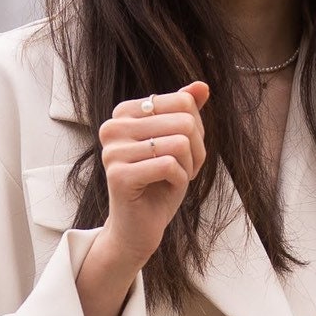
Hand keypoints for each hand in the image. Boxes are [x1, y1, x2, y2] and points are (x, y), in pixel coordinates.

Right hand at [78, 83, 208, 315]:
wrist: (139, 228)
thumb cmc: (159, 184)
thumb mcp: (178, 143)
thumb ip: (186, 112)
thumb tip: (202, 86)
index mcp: (124, 112)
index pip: (182, 101)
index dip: (195, 129)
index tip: (183, 151)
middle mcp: (113, 127)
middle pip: (184, 121)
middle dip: (195, 150)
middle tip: (182, 169)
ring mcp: (112, 151)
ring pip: (179, 142)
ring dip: (187, 166)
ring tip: (174, 179)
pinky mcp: (118, 175)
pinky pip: (170, 166)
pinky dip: (179, 181)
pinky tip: (166, 189)